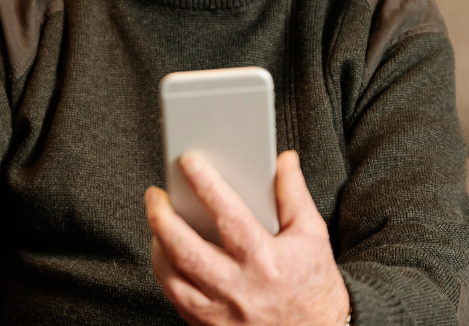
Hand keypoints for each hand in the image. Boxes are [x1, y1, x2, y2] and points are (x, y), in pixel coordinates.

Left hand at [145, 150, 349, 324]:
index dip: (207, 186)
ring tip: (158, 219)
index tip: (189, 162)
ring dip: (158, 245)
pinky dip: (164, 271)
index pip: (230, 218)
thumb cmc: (313, 286)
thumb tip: (284, 160)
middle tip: (155, 195)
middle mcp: (240, 289)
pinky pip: (174, 297)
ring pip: (173, 277)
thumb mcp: (312, 236)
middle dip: (163, 218)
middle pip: (187, 250)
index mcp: (267, 262)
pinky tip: (164, 251)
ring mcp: (221, 312)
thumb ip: (294, 195)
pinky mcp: (208, 325)